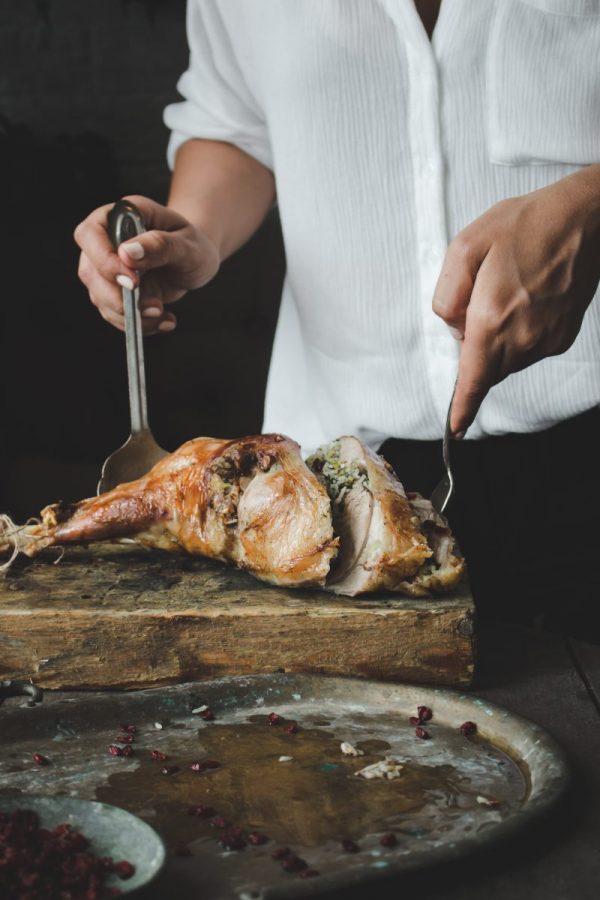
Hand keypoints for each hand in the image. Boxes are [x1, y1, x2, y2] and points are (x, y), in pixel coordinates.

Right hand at [74, 194, 219, 333]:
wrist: (196, 260)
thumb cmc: (193, 246)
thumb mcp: (188, 246)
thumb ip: (161, 245)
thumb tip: (127, 253)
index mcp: (121, 216)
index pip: (90, 234)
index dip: (104, 260)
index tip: (133, 282)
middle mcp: (106, 240)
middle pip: (89, 271)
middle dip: (117, 297)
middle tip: (154, 307)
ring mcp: (105, 268)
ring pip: (99, 297)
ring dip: (130, 315)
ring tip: (163, 315)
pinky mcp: (113, 291)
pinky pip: (115, 314)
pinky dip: (138, 324)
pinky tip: (165, 320)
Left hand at [432, 167, 599, 434]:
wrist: (585, 218)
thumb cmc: (523, 225)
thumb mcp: (465, 247)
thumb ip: (447, 296)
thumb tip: (454, 330)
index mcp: (492, 319)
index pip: (473, 378)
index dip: (462, 406)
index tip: (455, 428)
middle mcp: (522, 338)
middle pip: (487, 368)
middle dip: (475, 348)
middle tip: (484, 299)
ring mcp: (547, 340)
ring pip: (508, 361)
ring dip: (498, 341)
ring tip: (509, 292)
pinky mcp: (564, 337)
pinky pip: (530, 349)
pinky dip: (520, 334)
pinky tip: (528, 298)